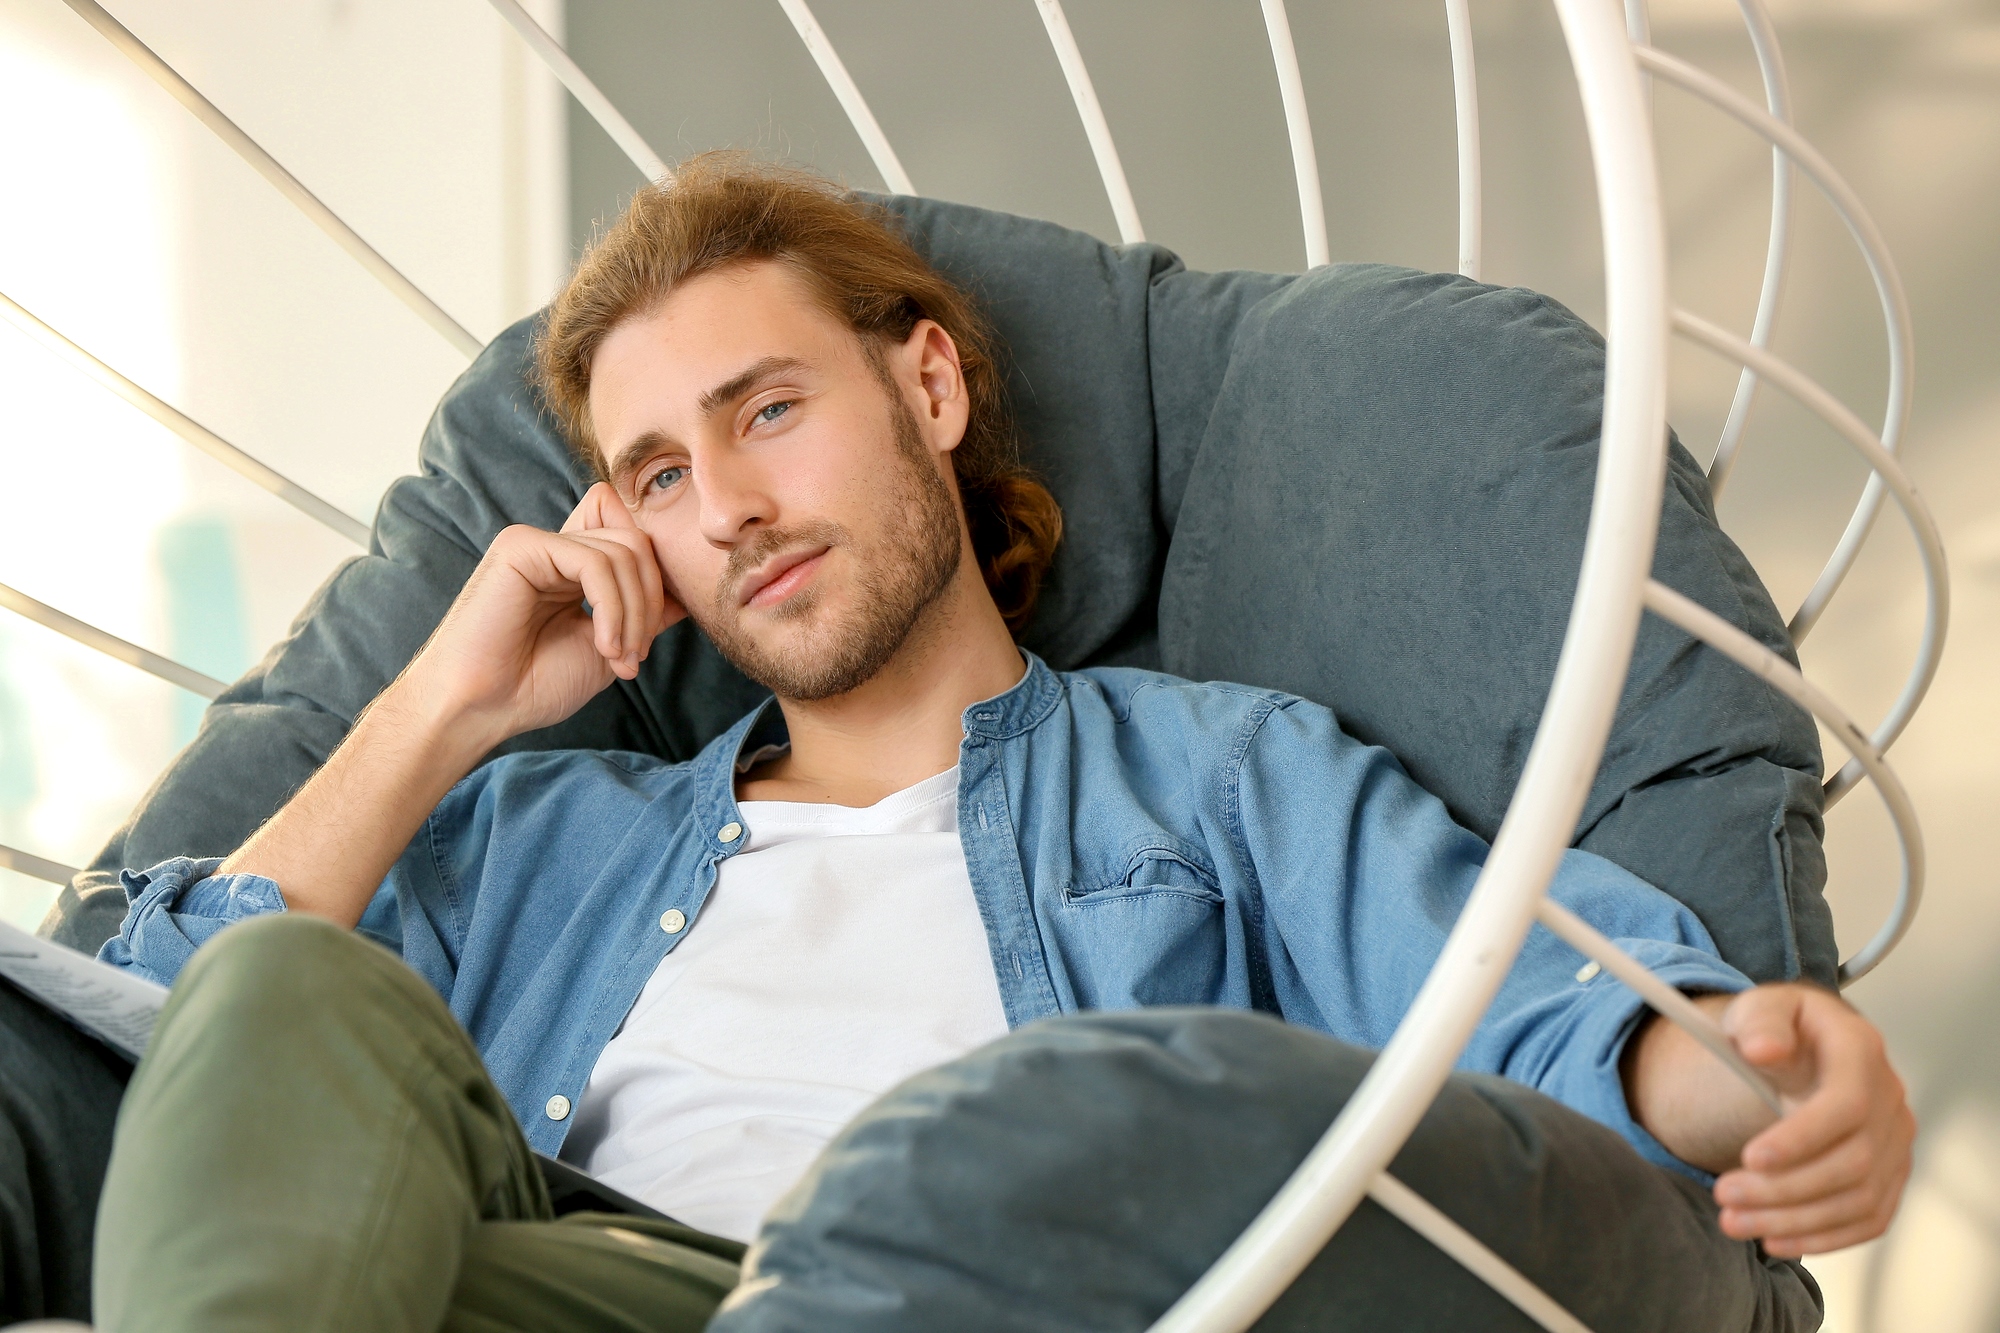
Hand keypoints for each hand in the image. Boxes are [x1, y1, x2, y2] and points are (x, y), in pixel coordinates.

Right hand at [402, 483, 684, 744]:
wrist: (480, 709)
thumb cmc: (534, 685)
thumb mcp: (610, 647)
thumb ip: (644, 615)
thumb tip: (685, 594)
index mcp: (573, 567)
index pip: (635, 537)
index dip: (655, 581)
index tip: (647, 640)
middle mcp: (556, 547)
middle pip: (638, 541)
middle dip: (651, 601)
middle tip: (636, 655)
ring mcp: (538, 542)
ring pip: (624, 550)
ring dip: (634, 613)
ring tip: (619, 657)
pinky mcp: (522, 546)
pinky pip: (595, 562)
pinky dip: (612, 607)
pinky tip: (602, 645)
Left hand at [1625, 983, 1913, 1257]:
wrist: (1803, 1046)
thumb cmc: (1778, 1028)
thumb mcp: (1760, 1008)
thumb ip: (1760, 1022)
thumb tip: (1762, 1047)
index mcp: (1861, 1051)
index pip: (1848, 1105)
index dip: (1803, 1138)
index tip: (1751, 1157)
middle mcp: (1889, 1099)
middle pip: (1852, 1162)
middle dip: (1784, 1188)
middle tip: (1724, 1195)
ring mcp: (1894, 1142)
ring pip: (1859, 1199)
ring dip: (1795, 1220)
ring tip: (1734, 1220)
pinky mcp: (1888, 1174)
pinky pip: (1868, 1219)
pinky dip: (1823, 1236)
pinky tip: (1774, 1239)